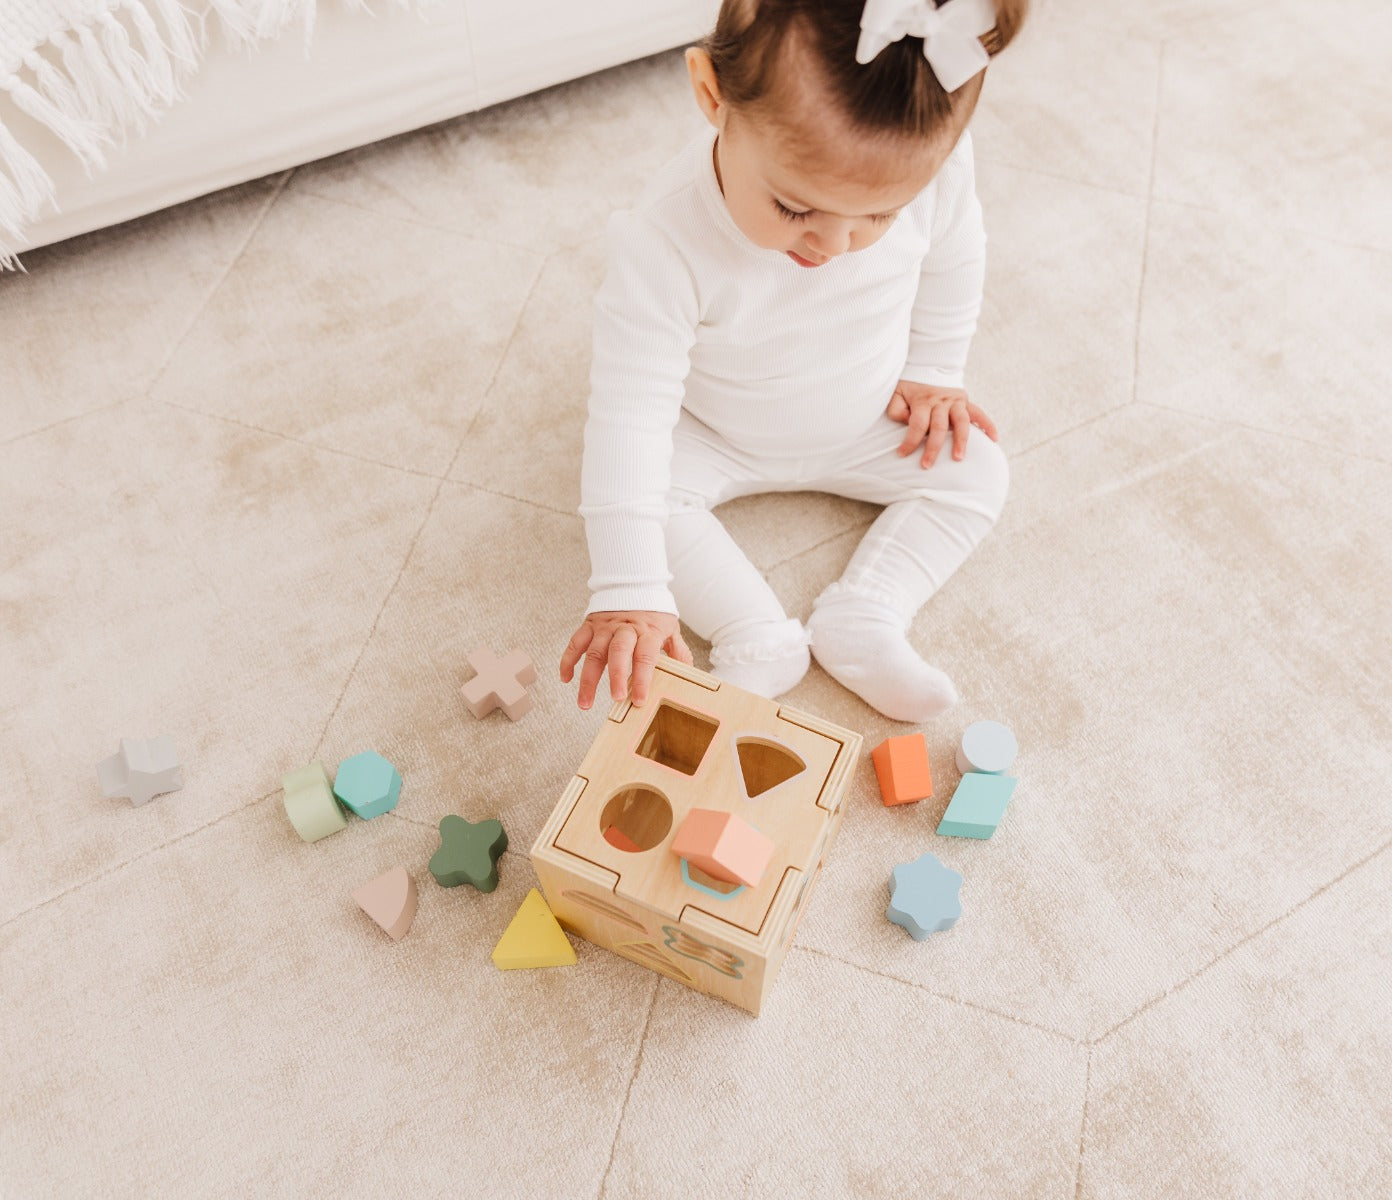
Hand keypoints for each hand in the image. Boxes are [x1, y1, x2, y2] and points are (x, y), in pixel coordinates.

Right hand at [560, 610, 692, 710]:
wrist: (634, 582)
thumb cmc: (653, 612)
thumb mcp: (670, 628)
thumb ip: (677, 651)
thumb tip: (688, 674)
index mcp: (647, 630)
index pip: (645, 656)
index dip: (642, 679)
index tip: (640, 700)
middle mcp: (625, 627)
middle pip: (618, 653)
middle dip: (615, 677)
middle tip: (616, 699)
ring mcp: (605, 626)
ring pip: (594, 652)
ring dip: (587, 679)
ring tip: (585, 703)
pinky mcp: (590, 624)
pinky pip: (576, 642)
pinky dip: (568, 660)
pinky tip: (566, 678)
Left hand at [887, 380, 998, 466]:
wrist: (928, 364)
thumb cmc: (909, 385)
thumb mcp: (896, 393)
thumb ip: (896, 409)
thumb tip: (907, 422)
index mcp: (922, 401)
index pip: (917, 425)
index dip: (909, 441)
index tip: (902, 454)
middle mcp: (940, 402)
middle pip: (939, 427)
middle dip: (933, 448)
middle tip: (927, 465)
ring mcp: (955, 401)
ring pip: (961, 422)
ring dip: (961, 441)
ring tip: (959, 458)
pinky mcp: (965, 401)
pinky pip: (979, 413)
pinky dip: (987, 425)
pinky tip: (994, 438)